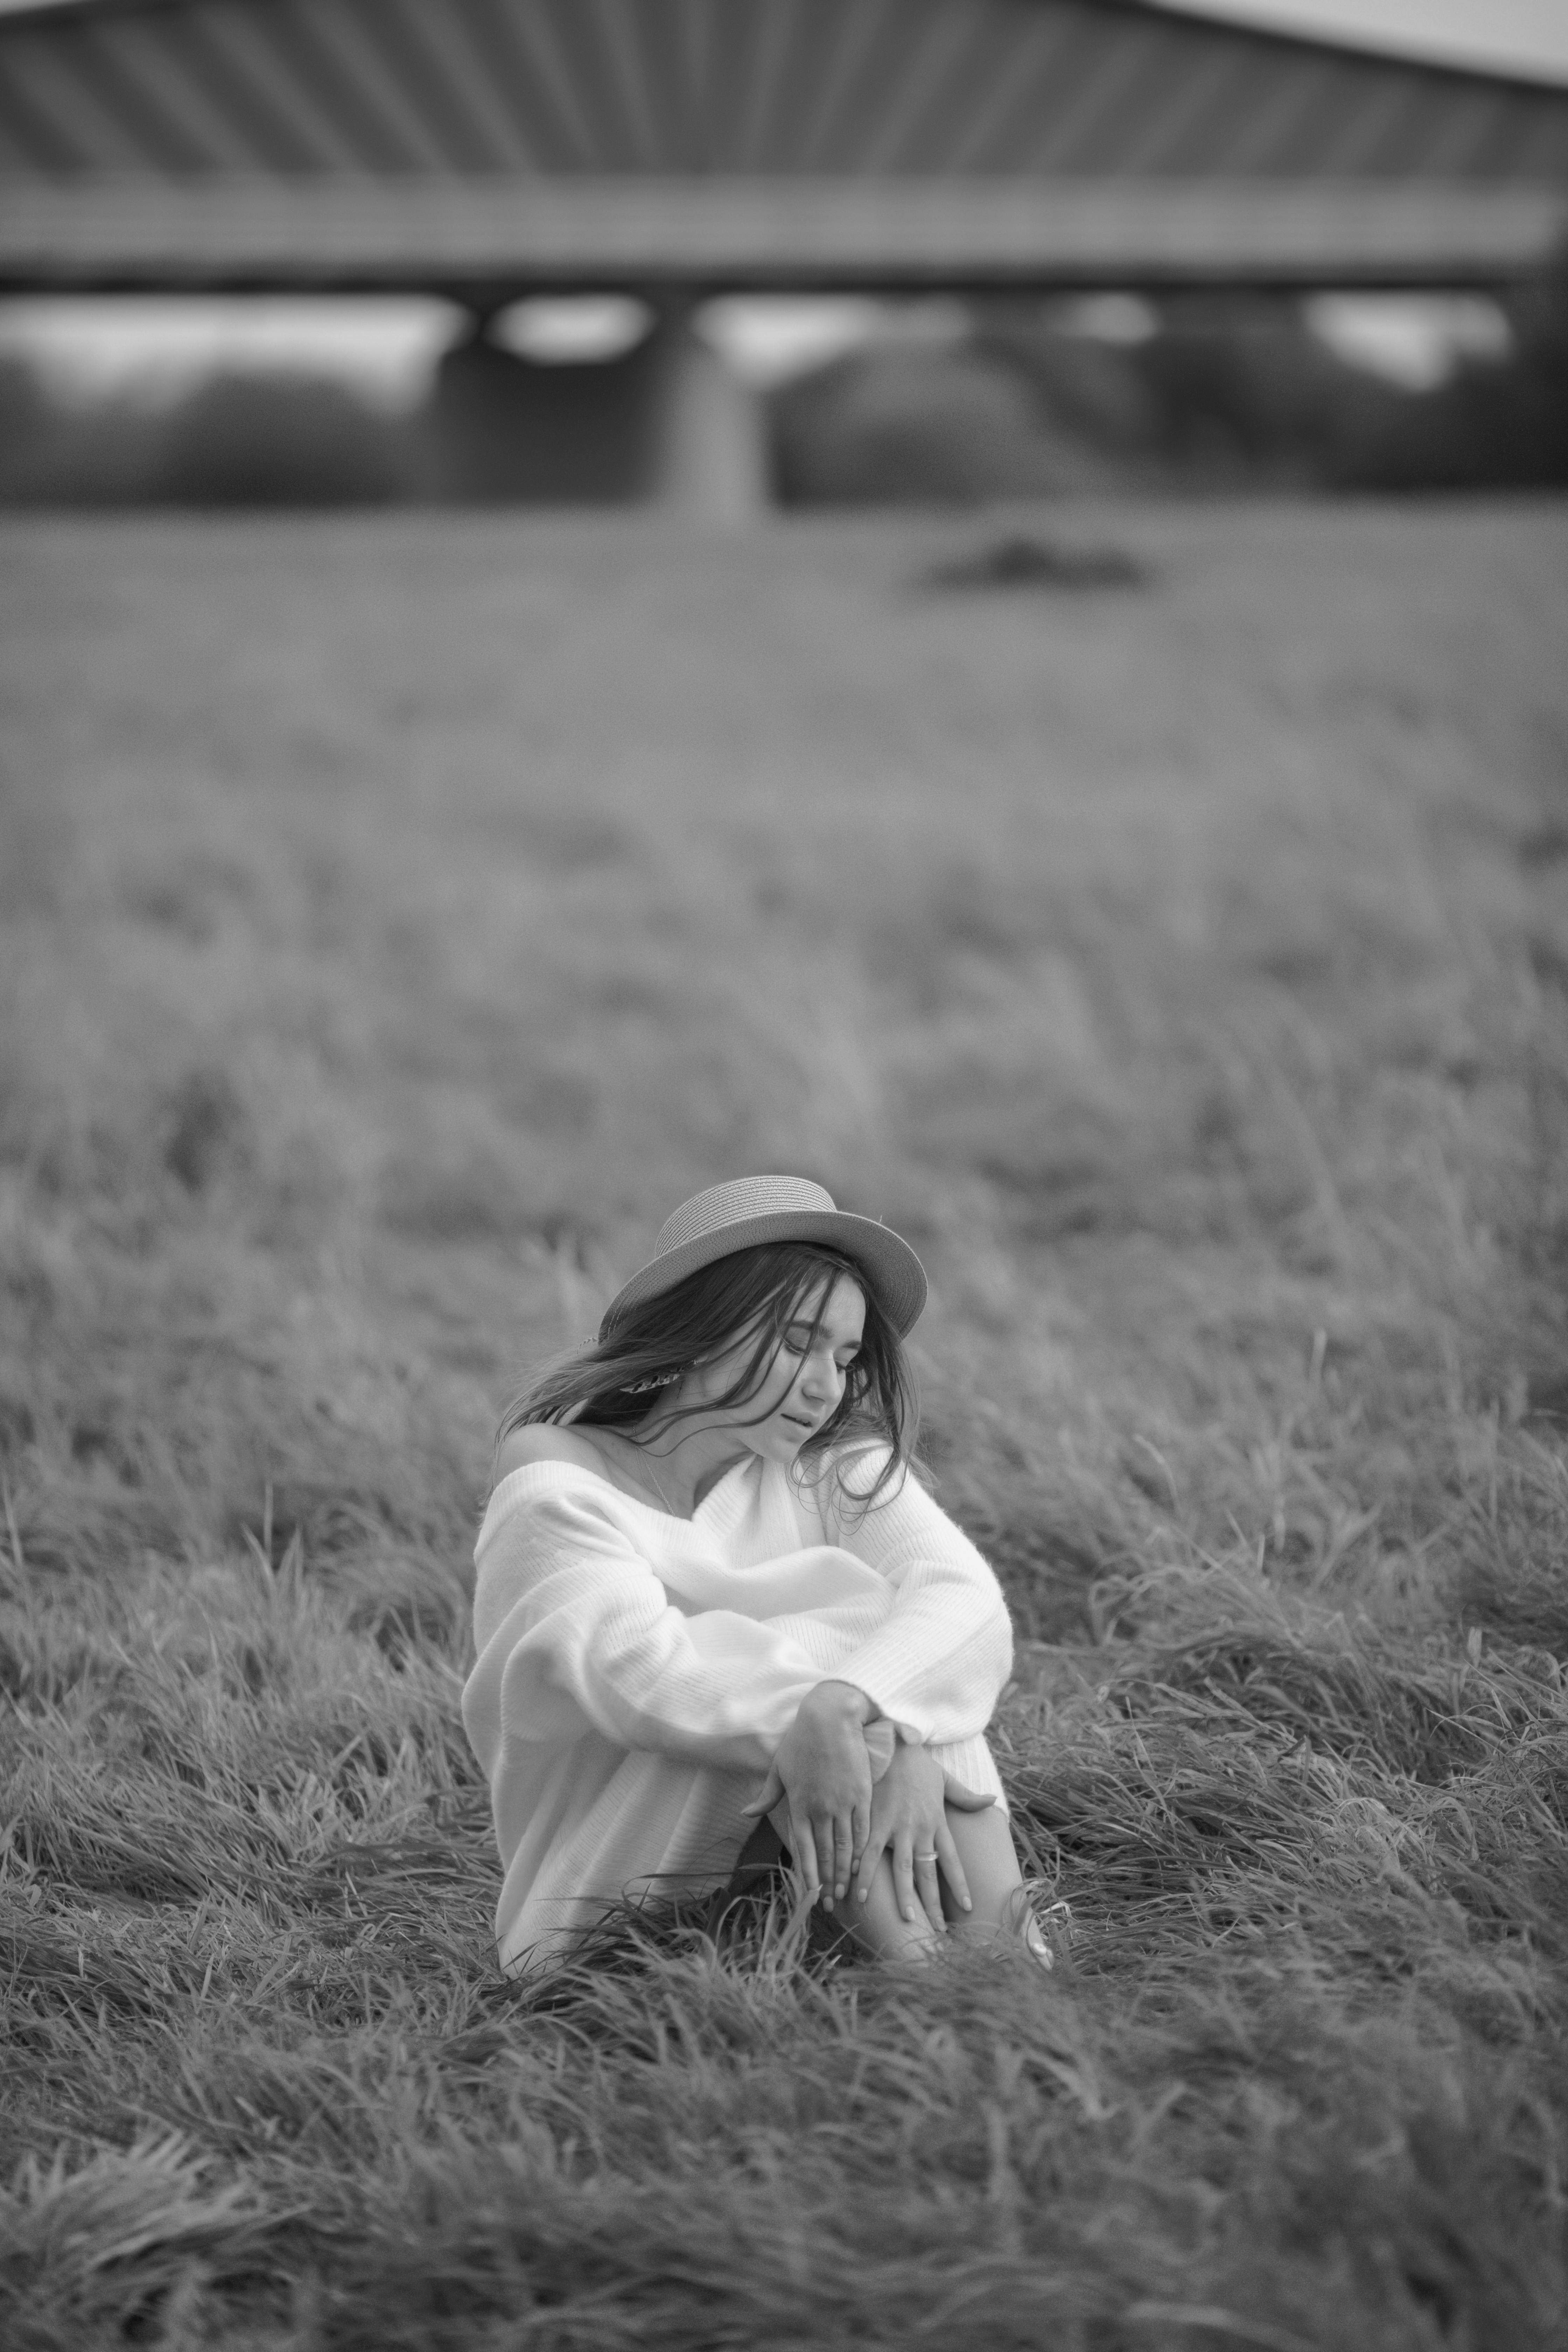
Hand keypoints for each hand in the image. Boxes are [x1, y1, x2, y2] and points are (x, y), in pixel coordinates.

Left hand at [741, 1681, 876, 1909]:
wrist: (831, 1718)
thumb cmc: (801, 1741)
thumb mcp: (779, 1768)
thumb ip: (766, 1796)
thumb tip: (746, 1814)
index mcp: (799, 1804)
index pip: (803, 1848)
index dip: (807, 1872)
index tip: (809, 1893)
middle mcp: (821, 1808)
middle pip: (825, 1852)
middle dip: (827, 1880)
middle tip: (830, 1902)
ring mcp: (843, 1802)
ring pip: (845, 1845)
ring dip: (844, 1870)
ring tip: (846, 1891)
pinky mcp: (862, 1793)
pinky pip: (863, 1827)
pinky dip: (862, 1848)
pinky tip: (861, 1863)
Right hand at [851, 1744, 995, 1931]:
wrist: (892, 1740)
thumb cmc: (917, 1762)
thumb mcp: (945, 1779)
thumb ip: (966, 1796)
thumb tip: (992, 1799)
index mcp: (937, 1822)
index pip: (952, 1860)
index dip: (960, 1884)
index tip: (969, 1907)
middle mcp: (920, 1828)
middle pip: (929, 1872)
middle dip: (934, 1903)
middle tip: (937, 1931)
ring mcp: (897, 1826)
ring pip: (902, 1867)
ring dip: (904, 1896)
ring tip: (906, 1920)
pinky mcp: (875, 1820)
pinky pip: (868, 1852)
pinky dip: (864, 1873)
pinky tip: (858, 1893)